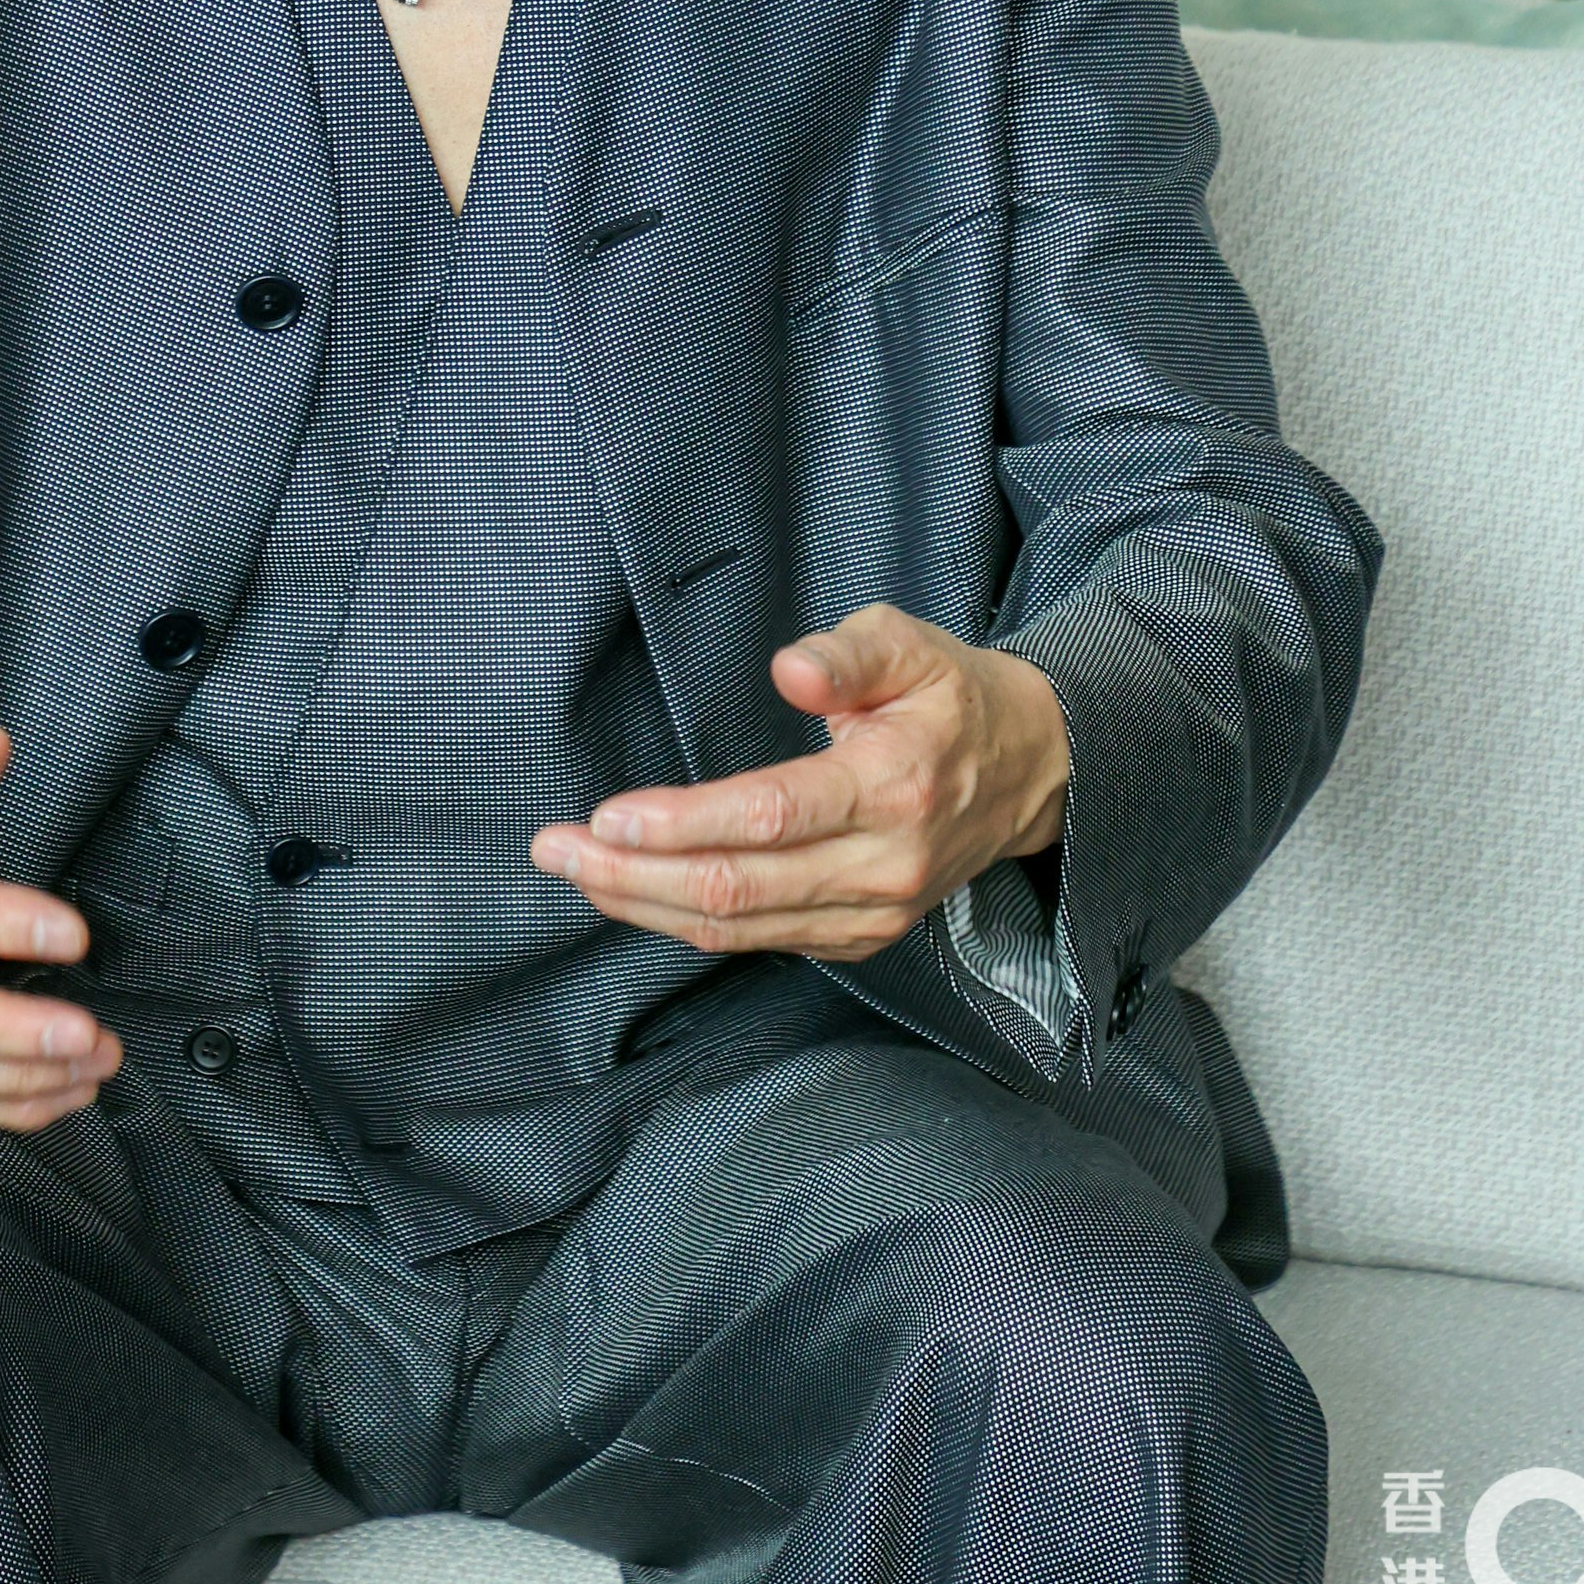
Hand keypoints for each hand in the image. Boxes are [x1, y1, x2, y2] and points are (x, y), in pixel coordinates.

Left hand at [529, 605, 1068, 962]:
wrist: (1029, 773)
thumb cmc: (949, 696)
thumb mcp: (909, 644)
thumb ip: (848, 653)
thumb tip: (790, 670)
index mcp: (891, 786)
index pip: (770, 818)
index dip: (683, 823)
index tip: (607, 815)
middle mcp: (883, 865)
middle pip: (738, 888)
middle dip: (635, 873)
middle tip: (555, 847)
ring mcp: (873, 912)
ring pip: (741, 927)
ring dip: (646, 904)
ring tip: (575, 870)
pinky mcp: (861, 936)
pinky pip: (761, 940)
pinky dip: (688, 921)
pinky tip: (636, 892)